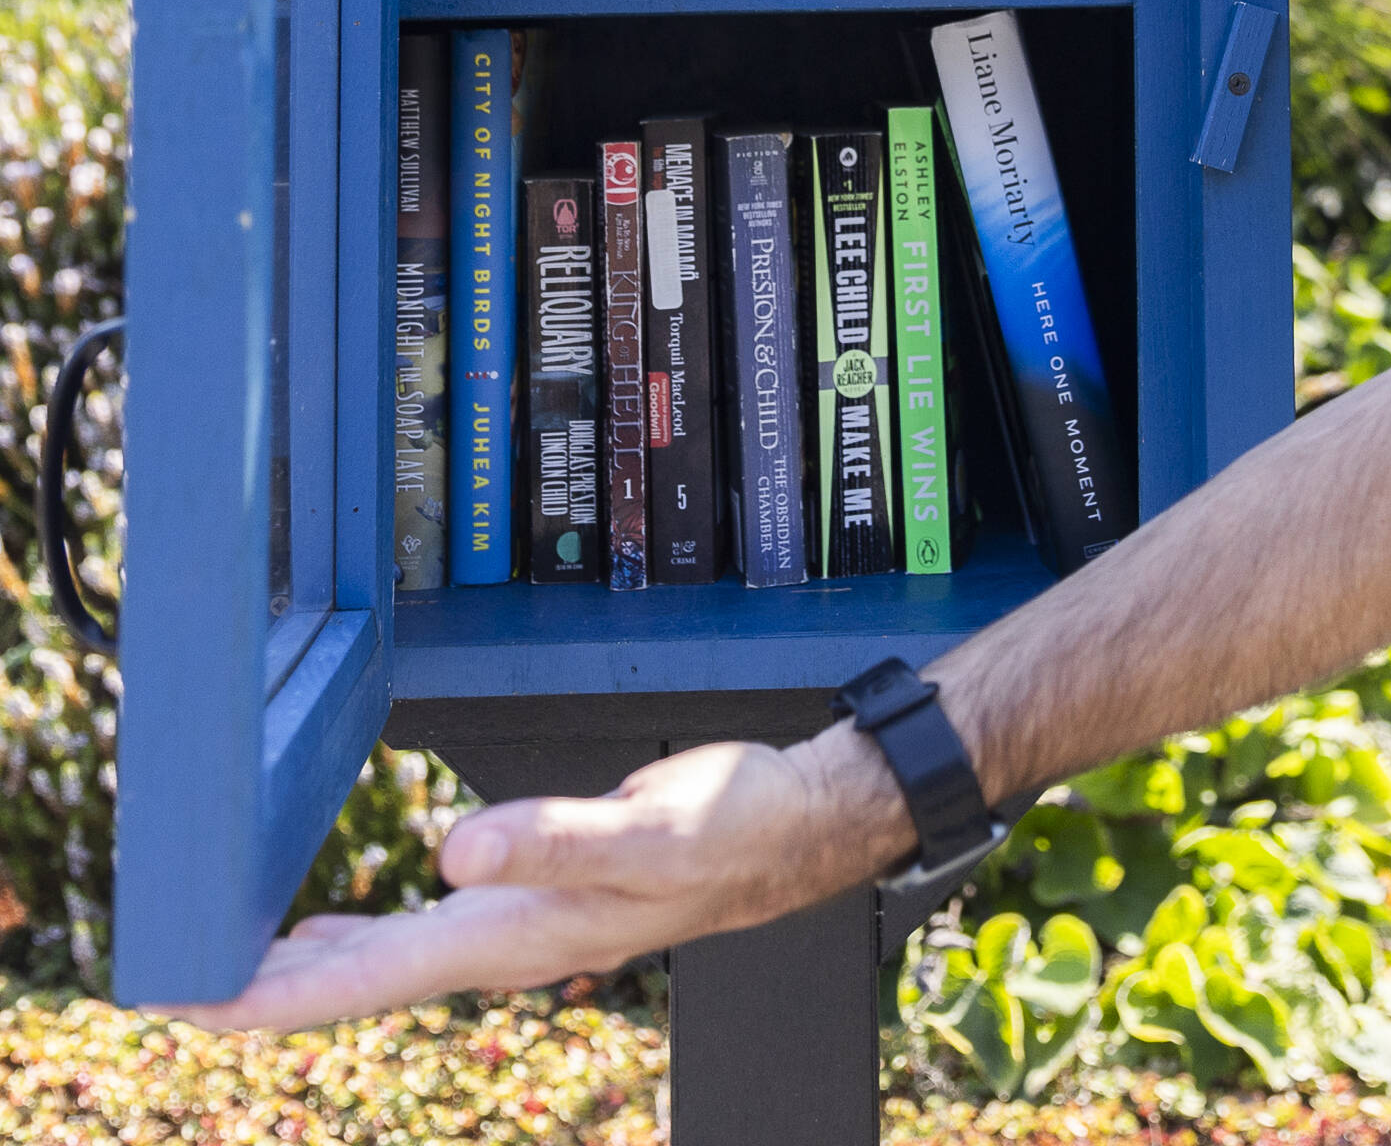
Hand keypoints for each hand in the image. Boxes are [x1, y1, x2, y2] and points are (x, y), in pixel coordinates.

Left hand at [154, 736, 896, 1033]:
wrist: (786, 830)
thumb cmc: (724, 828)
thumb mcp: (645, 826)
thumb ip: (552, 839)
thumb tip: (452, 854)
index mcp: (513, 930)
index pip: (367, 977)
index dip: (271, 994)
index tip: (189, 998)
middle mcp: (503, 940)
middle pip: (356, 981)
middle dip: (261, 989)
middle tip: (170, 983)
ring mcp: (513, 926)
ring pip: (380, 961)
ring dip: (298, 968)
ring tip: (225, 965)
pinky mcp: (524, 895)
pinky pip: (413, 932)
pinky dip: (353, 935)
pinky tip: (328, 929)